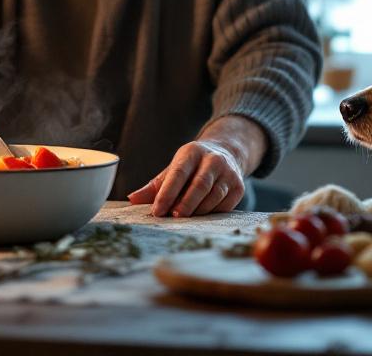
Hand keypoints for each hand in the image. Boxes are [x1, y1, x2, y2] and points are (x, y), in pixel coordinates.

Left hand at [128, 140, 245, 216]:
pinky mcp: (239, 187)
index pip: (178, 173)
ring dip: (198, 211)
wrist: (227, 153)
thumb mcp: (174, 169)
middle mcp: (213, 159)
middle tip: (173, 218)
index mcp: (192, 152)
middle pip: (199, 185)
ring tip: (185, 219)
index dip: (167, 193)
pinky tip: (201, 216)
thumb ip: (154, 186)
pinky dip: (211, 213)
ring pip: (213, 196)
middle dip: (185, 204)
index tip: (157, 211)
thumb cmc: (192, 166)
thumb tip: (132, 199)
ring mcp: (229, 173)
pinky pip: (224, 206)